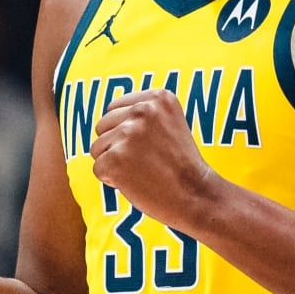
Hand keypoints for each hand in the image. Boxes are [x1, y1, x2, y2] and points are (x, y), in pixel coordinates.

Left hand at [89, 89, 216, 231]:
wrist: (196, 196)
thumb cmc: (181, 165)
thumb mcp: (170, 123)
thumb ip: (143, 113)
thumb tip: (108, 113)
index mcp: (157, 98)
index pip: (114, 108)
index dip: (125, 131)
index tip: (149, 145)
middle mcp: (142, 110)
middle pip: (102, 126)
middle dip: (116, 146)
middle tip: (145, 161)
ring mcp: (128, 134)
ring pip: (98, 148)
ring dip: (114, 163)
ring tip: (142, 171)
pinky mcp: (116, 158)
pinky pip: (98, 169)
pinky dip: (112, 180)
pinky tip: (136, 182)